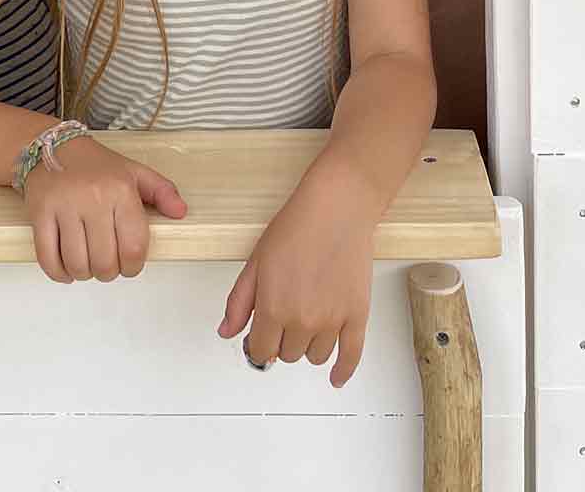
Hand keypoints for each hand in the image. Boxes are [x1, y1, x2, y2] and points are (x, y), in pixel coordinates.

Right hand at [23, 136, 186, 282]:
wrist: (54, 146)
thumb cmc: (96, 165)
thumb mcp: (134, 172)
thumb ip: (162, 191)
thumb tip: (181, 212)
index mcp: (121, 190)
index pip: (133, 248)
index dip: (133, 266)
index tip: (129, 264)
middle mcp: (93, 198)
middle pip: (104, 262)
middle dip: (108, 272)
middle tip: (107, 264)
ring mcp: (64, 206)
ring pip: (77, 264)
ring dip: (84, 274)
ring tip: (87, 263)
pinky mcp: (40, 214)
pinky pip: (48, 258)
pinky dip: (58, 273)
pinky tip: (66, 268)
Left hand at [217, 168, 375, 386]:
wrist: (337, 207)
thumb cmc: (297, 226)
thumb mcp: (256, 261)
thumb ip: (239, 302)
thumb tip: (227, 333)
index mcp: (273, 308)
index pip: (262, 351)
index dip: (259, 344)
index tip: (261, 337)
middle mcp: (303, 320)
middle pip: (288, 355)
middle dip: (282, 339)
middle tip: (285, 314)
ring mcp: (332, 320)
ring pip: (314, 357)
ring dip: (307, 345)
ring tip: (307, 320)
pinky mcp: (357, 315)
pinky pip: (351, 356)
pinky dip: (342, 371)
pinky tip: (335, 377)